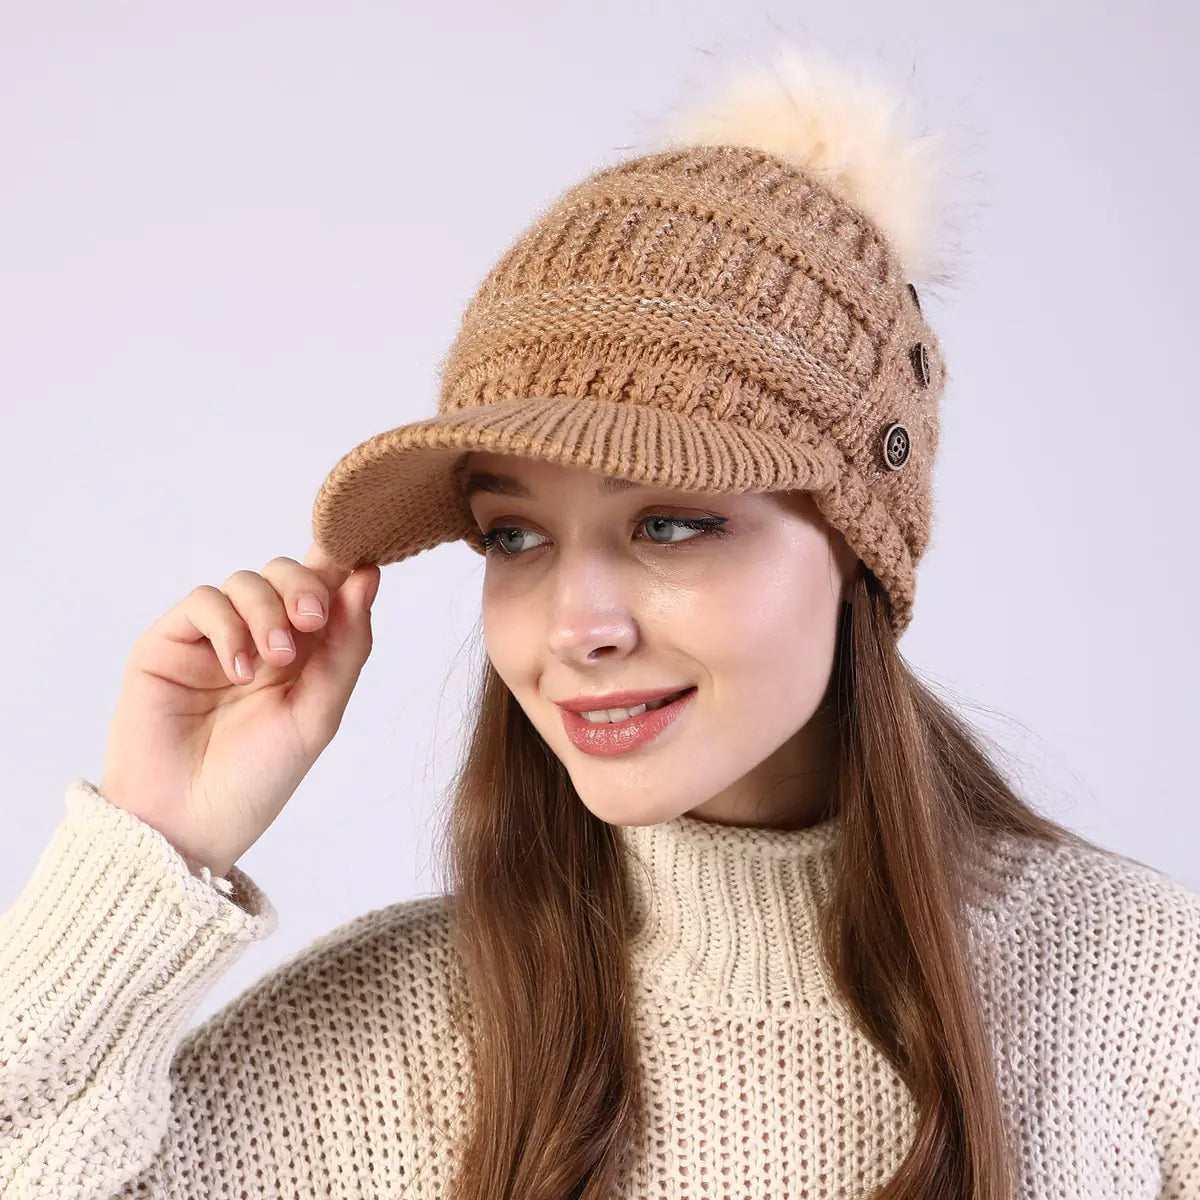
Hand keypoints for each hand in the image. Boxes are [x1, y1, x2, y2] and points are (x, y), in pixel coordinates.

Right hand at [98, 543, 379, 877]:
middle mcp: (259, 637)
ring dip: (267, 611)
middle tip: (312, 619)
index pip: (323, 588)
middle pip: (286, 573)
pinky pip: (203, 602)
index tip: (361, 566)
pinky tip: (236, 670)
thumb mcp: (320, 713)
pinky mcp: (169, 642)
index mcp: (303, 653)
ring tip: (271, 662)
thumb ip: (347, 645)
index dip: (339, 568)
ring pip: (245, 580)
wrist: (188, 821)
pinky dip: (227, 626)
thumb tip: (367, 575)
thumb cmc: (258, 778)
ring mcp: (214, 638)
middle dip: (305, 586)